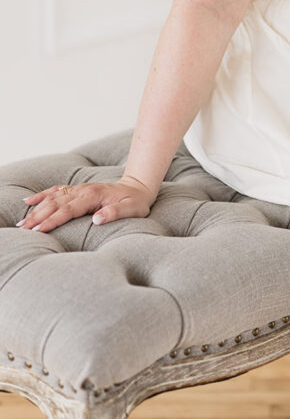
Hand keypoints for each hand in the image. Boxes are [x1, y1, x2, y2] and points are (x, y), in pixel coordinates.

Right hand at [15, 176, 156, 233]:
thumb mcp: (132, 209)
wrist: (138, 187)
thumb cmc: (135, 202)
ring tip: (22, 222)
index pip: (69, 209)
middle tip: (23, 230)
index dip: (53, 220)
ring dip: (36, 209)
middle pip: (56, 203)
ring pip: (53, 198)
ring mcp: (79, 189)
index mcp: (94, 196)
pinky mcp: (77, 190)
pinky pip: (56, 191)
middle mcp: (83, 190)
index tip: (39, 230)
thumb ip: (115, 214)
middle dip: (38, 217)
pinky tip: (28, 201)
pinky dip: (41, 195)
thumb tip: (97, 219)